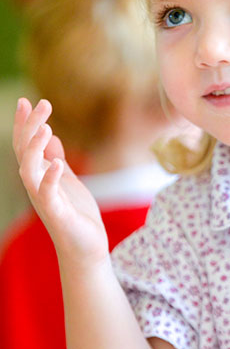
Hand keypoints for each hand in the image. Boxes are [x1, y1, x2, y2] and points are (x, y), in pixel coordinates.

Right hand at [13, 98, 108, 263]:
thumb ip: (56, 160)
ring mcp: (44, 200)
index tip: (25, 100)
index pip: (26, 146)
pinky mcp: (57, 214)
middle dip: (30, 127)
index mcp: (39, 176)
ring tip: (46, 128)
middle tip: (43, 104)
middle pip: (25, 152)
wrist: (85, 248)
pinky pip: (48, 195)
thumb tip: (52, 138)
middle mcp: (36, 186)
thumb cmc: (77, 215)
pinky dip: (51, 178)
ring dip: (35, 149)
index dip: (24, 124)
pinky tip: (58, 162)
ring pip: (29, 171)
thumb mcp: (68, 181)